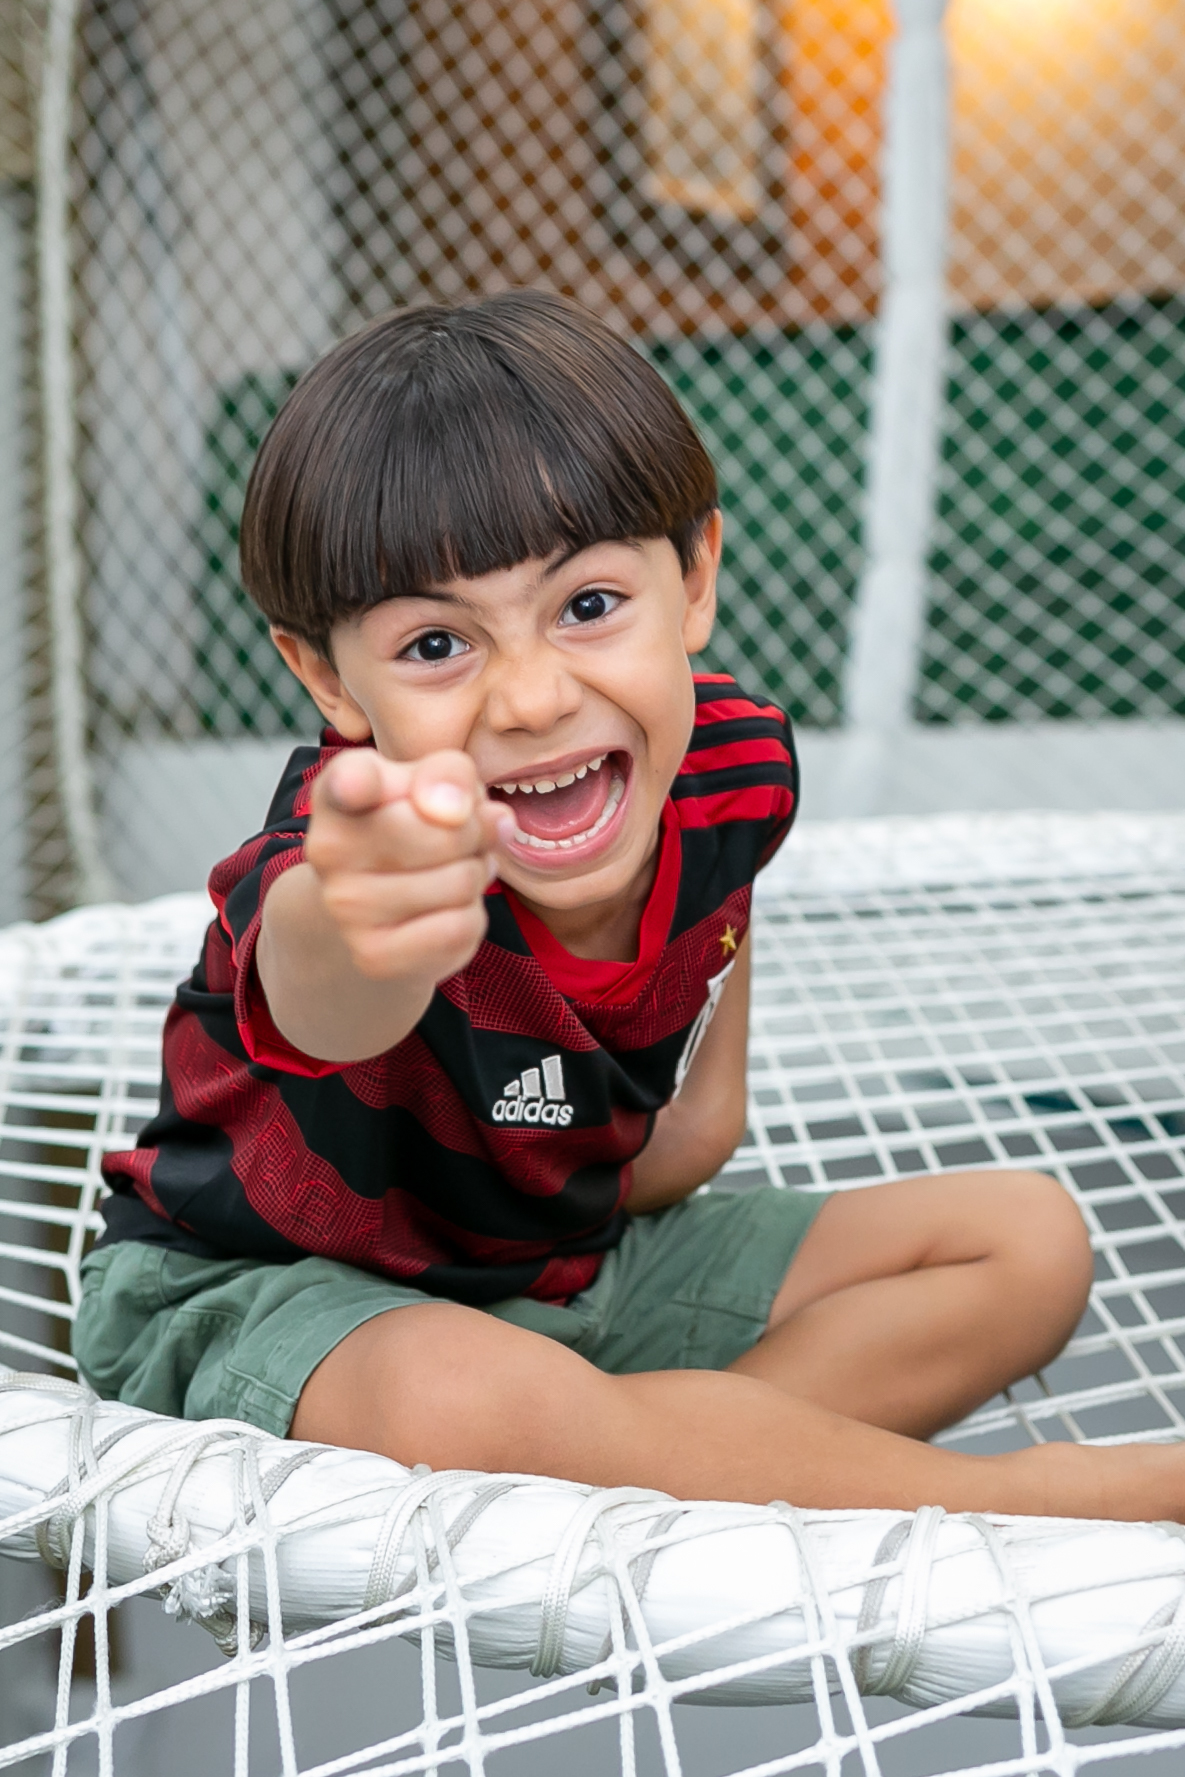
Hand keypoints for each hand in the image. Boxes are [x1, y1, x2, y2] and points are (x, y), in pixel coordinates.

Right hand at [304, 749, 513, 984]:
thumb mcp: (428, 784)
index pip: (345, 783)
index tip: (355, 785)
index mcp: (339, 792)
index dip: (355, 782)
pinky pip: (460, 928)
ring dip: (476, 874)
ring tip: (452, 871)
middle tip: (460, 837)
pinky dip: (471, 916)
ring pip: (460, 882)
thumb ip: (449, 774)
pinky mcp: (374, 955)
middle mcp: (328, 850)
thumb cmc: (409, 828)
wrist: (372, 906)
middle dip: (474, 833)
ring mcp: (346, 908)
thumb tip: (468, 813)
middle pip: (447, 833)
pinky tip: (446, 908)